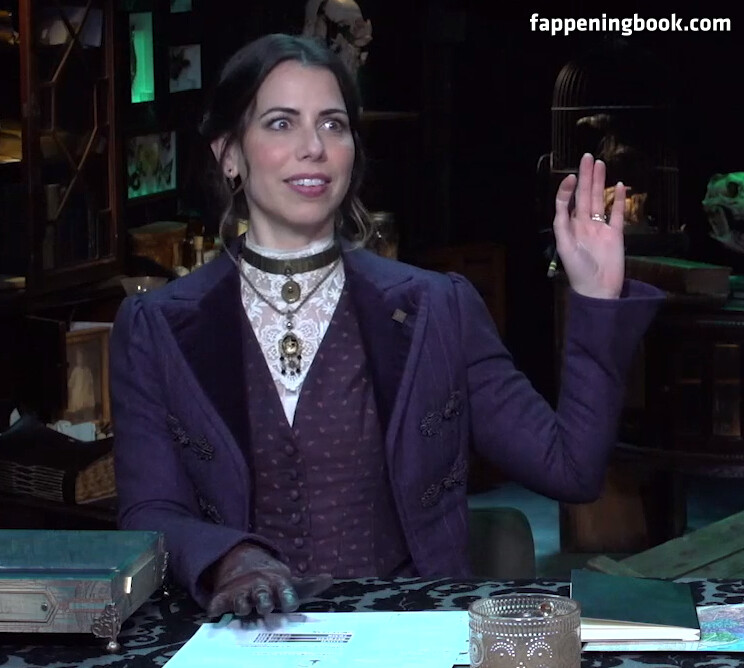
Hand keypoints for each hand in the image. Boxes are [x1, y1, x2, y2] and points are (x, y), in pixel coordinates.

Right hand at [206, 543, 332, 617]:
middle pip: (261, 594)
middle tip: (266, 606)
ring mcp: (240, 592)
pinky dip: (215, 608)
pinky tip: (214, 614)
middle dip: (264, 600)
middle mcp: (258, 587)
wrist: (242, 563)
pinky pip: (217, 604)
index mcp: (276, 583)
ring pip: (240, 599)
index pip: (285, 591)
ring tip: (244, 609)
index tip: (291, 605)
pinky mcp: (223, 597)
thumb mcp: (288, 580)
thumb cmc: (270, 580)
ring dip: (242, 604)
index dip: (288, 597)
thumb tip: (329, 579)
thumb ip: (307, 585)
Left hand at [553, 153, 625, 298]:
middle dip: (586, 177)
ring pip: (600, 201)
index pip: (567, 202)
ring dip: (600, 183)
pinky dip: (619, 200)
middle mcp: (584, 224)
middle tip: (588, 157)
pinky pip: (618, 214)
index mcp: (569, 227)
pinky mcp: (616, 234)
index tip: (572, 176)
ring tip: (600, 164)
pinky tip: (619, 186)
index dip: (568, 189)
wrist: (598, 288)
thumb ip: (562, 223)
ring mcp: (601, 228)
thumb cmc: (578, 269)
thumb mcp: (564, 245)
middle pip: (585, 196)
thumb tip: (563, 201)